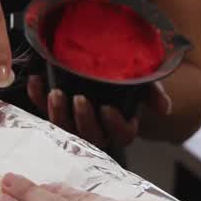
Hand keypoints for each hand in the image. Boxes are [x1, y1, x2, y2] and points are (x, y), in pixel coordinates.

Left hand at [26, 76, 172, 149]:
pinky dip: (37, 96)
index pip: (122, 135)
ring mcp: (73, 122)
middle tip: (78, 98)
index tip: (107, 108)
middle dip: (82, 119)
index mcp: (121, 125)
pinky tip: (36, 81)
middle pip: (90, 136)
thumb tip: (164, 108)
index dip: (114, 124)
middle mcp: (97, 129)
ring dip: (58, 113)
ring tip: (55, 93)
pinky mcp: (54, 111)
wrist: (105, 64)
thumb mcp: (143, 81)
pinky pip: (42, 110)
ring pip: (64, 129)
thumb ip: (153, 92)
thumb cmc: (126, 76)